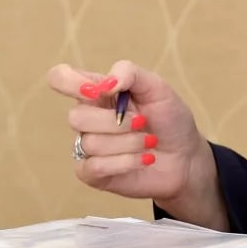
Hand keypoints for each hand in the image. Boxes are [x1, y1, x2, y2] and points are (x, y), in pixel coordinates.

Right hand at [46, 60, 215, 211]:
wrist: (186, 156)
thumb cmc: (170, 118)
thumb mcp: (157, 87)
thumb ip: (130, 73)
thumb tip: (104, 85)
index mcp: (97, 91)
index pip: (60, 77)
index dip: (70, 82)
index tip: (99, 92)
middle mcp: (87, 117)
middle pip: (76, 116)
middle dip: (116, 121)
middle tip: (142, 122)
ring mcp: (87, 146)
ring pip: (90, 143)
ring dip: (129, 142)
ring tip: (149, 141)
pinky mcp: (93, 173)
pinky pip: (94, 167)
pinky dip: (125, 162)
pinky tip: (144, 159)